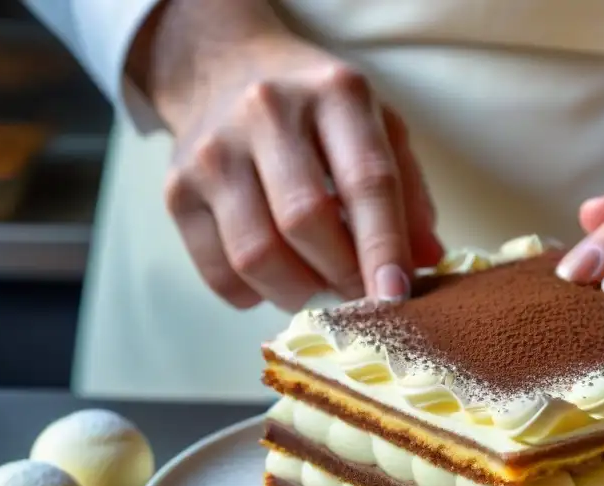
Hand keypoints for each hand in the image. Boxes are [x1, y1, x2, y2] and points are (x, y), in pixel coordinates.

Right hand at [131, 1, 442, 310]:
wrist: (225, 70)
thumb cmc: (319, 113)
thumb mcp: (378, 128)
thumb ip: (409, 193)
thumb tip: (426, 263)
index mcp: (334, 93)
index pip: (366, 180)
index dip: (383, 247)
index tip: (396, 295)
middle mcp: (267, 112)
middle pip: (305, 222)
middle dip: (341, 277)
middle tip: (360, 298)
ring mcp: (214, 151)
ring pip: (257, 255)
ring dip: (298, 294)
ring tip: (320, 292)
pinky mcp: (177, 190)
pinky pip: (219, 273)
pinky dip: (254, 296)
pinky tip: (275, 279)